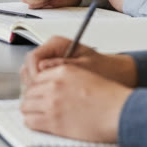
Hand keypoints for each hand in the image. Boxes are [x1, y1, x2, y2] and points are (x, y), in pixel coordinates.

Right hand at [19, 36, 137, 90]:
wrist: (117, 74)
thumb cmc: (105, 70)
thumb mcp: (85, 68)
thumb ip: (62, 66)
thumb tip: (42, 68)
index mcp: (57, 44)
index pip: (33, 58)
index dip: (33, 76)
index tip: (40, 90)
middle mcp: (51, 50)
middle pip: (28, 66)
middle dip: (32, 84)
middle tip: (41, 100)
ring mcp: (50, 61)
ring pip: (31, 75)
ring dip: (35, 89)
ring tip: (47, 101)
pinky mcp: (52, 71)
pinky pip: (38, 81)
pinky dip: (41, 91)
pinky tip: (51, 100)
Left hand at [20, 63, 132, 142]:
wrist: (121, 112)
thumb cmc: (111, 98)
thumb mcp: (86, 76)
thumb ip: (66, 78)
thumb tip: (53, 87)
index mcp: (62, 71)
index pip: (36, 77)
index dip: (36, 87)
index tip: (37, 93)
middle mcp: (54, 85)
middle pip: (29, 91)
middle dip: (32, 99)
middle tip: (35, 105)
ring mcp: (52, 103)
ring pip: (26, 105)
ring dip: (30, 110)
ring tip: (35, 114)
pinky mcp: (53, 121)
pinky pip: (30, 121)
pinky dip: (31, 122)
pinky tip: (37, 123)